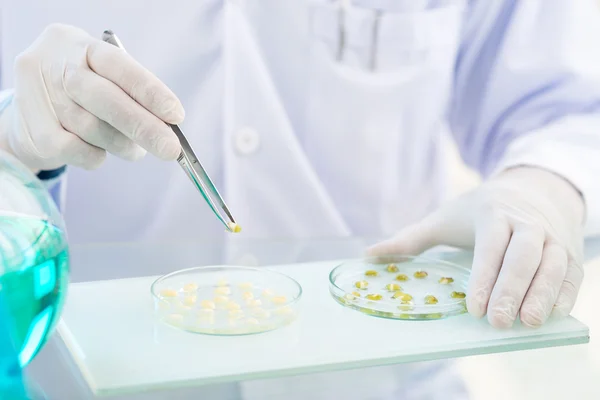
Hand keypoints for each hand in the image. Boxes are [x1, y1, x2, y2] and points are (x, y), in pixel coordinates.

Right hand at [2, 23, 183, 170]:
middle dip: (143, 127)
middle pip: (105, 99)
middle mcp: (55, 65)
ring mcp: (40, 96)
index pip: (120, 66)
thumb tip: (166, 125)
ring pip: (93, 129)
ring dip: (123, 145)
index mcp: (79, 44)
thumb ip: (129, 93)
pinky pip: (76, 150)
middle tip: (170, 149)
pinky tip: (100, 151)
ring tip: (135, 150)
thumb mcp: (100, 75)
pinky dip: (96, 156)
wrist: (28, 110)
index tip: (176, 115)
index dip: (150, 92)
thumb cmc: (80, 91)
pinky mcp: (34, 130)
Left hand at [368, 167, 584, 328]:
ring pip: (552, 264)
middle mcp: (527, 223)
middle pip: (523, 255)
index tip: (473, 307)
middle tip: (496, 322)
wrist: (531, 189)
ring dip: (542, 295)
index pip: (491, 245)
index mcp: (493, 213)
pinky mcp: (568, 251)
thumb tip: (367, 255)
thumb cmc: (478, 211)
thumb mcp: (443, 219)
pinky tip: (553, 315)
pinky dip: (565, 293)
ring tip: (527, 323)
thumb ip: (409, 239)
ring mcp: (552, 236)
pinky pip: (572, 272)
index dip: (484, 276)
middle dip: (511, 289)